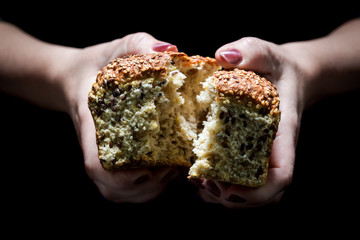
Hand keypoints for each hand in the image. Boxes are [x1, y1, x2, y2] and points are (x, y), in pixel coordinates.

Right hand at [59, 32, 179, 202]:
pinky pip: (124, 189)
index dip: (121, 177)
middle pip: (111, 188)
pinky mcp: (111, 158)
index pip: (95, 163)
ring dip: (148, 191)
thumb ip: (139, 44)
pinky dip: (146, 189)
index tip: (150, 168)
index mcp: (92, 122)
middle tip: (170, 169)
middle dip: (145, 187)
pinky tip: (164, 173)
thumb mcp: (117, 47)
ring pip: (119, 193)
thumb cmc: (98, 64)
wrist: (75, 77)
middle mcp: (95, 146)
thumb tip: (170, 51)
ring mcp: (102, 155)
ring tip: (170, 173)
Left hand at [190, 37, 307, 207]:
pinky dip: (219, 185)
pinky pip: (239, 180)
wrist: (287, 75)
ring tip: (198, 182)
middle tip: (204, 184)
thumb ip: (250, 51)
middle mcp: (272, 151)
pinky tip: (198, 175)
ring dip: (223, 195)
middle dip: (233, 197)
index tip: (229, 187)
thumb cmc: (277, 66)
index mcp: (282, 133)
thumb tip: (224, 56)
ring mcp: (260, 155)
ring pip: (250, 192)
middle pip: (263, 193)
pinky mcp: (247, 153)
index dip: (259, 191)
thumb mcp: (266, 53)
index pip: (282, 174)